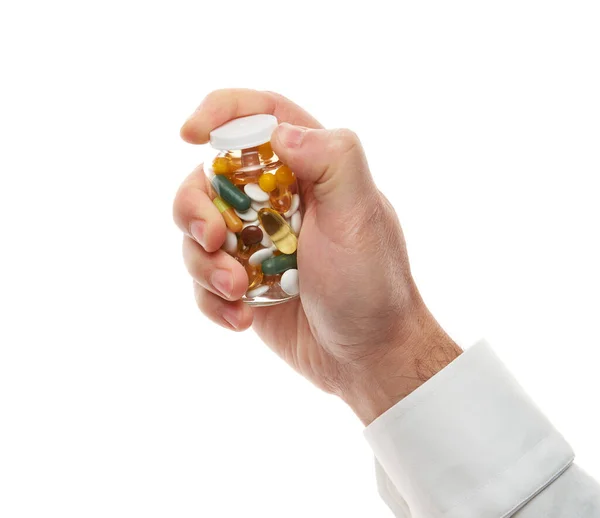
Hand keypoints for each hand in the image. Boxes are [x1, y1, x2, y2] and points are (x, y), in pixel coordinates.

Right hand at [174, 89, 461, 423]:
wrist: (367, 357)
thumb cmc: (372, 284)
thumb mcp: (360, 215)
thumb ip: (332, 160)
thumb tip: (279, 132)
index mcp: (308, 170)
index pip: (259, 117)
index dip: (220, 112)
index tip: (189, 135)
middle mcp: (276, 201)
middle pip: (208, 180)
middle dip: (196, 209)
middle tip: (213, 240)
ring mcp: (256, 243)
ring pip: (196, 233)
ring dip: (205, 264)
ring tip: (239, 292)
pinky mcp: (244, 282)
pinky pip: (202, 280)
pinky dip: (212, 299)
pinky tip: (241, 319)